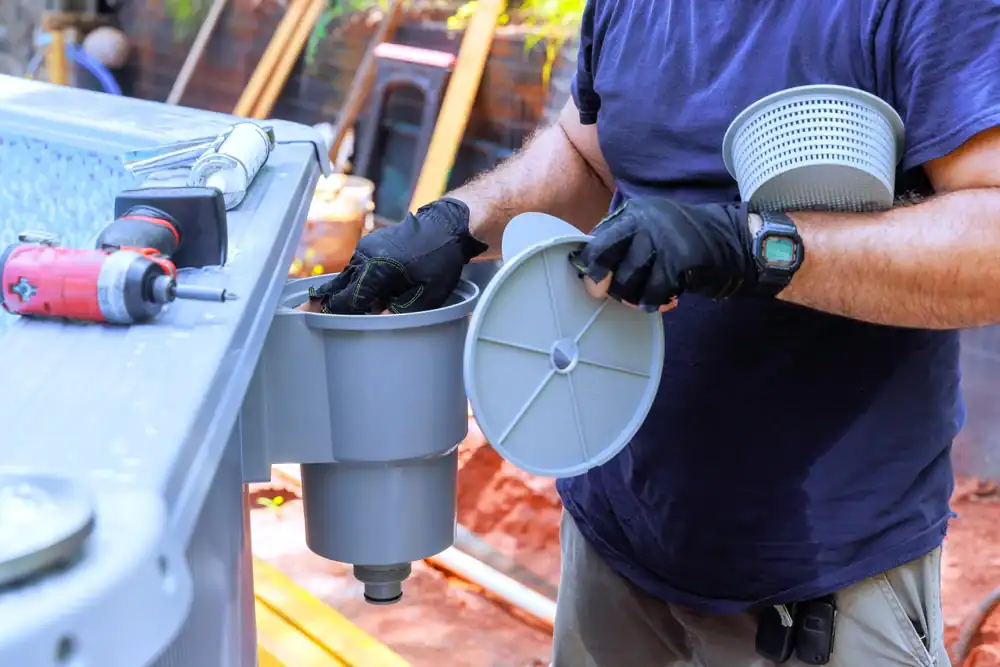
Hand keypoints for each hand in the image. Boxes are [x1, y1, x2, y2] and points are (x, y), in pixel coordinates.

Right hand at [306, 198, 487, 314]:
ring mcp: (366, 250)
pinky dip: (352, 280)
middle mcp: (365, 259)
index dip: (331, 313)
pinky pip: (355, 267)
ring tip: (325, 306)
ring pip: (346, 276)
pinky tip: (356, 292)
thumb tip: (379, 319)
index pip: (346, 300)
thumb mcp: (430, 292)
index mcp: (376, 271)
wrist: (446, 225)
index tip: (312, 319)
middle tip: (304, 312)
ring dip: (341, 291)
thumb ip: (404, 309)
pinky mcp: (370, 246)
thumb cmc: (440, 259)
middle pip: (338, 287)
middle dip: (325, 301)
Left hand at [570, 198, 756, 309]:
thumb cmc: (688, 242)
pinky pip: (653, 291)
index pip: (598, 238)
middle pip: (605, 254)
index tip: (593, 280)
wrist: (735, 241)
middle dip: (601, 280)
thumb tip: (592, 270)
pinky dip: (655, 302)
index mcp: (634, 212)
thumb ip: (625, 244)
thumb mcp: (653, 231)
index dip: (591, 263)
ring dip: (632, 296)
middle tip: (609, 295)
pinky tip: (665, 301)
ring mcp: (661, 238)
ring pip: (627, 278)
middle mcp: (644, 220)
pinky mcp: (678, 258)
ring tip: (645, 298)